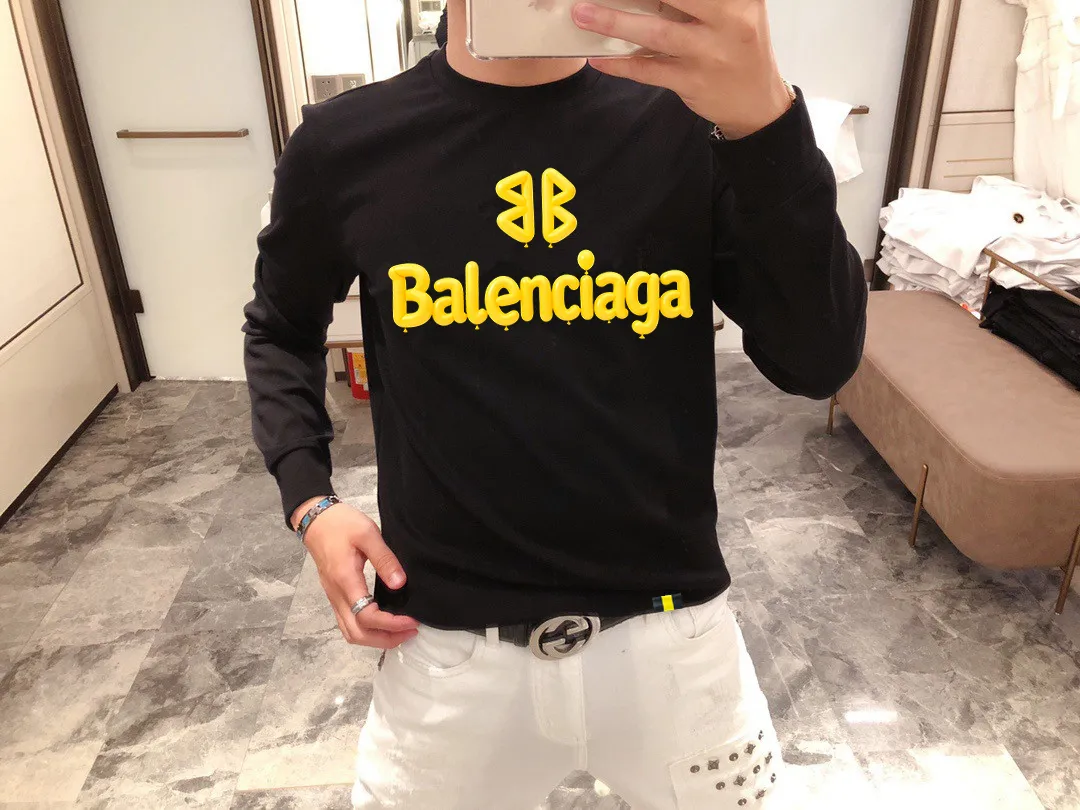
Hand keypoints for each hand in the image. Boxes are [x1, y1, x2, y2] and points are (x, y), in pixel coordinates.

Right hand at [294, 499, 419, 648]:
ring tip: (400, 631)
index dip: (391, 624)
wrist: (316, 519)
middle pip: (357, 634)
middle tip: (410, 631)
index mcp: (345, 580)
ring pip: (350, 632)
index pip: (367, 617)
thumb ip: (384, 559)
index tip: (412, 621)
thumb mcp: (368, 533)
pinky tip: (382, 622)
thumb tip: (399, 583)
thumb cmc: (341, 524)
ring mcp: (333, 597)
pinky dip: (366, 630)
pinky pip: (347, 623)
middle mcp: (337, 595)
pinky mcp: (334, 595)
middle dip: (385, 639)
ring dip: (375, 638)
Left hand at [572, 0, 791, 138]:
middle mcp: (729, 20)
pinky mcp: (693, 82)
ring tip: (582, 14)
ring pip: (655, 34)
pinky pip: (649, 70)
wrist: (757, 102)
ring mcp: (709, 54)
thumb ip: (699, 1)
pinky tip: (599, 58)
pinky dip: (620, 64)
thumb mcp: (735, 10)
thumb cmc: (738, 46)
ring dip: (613, 22)